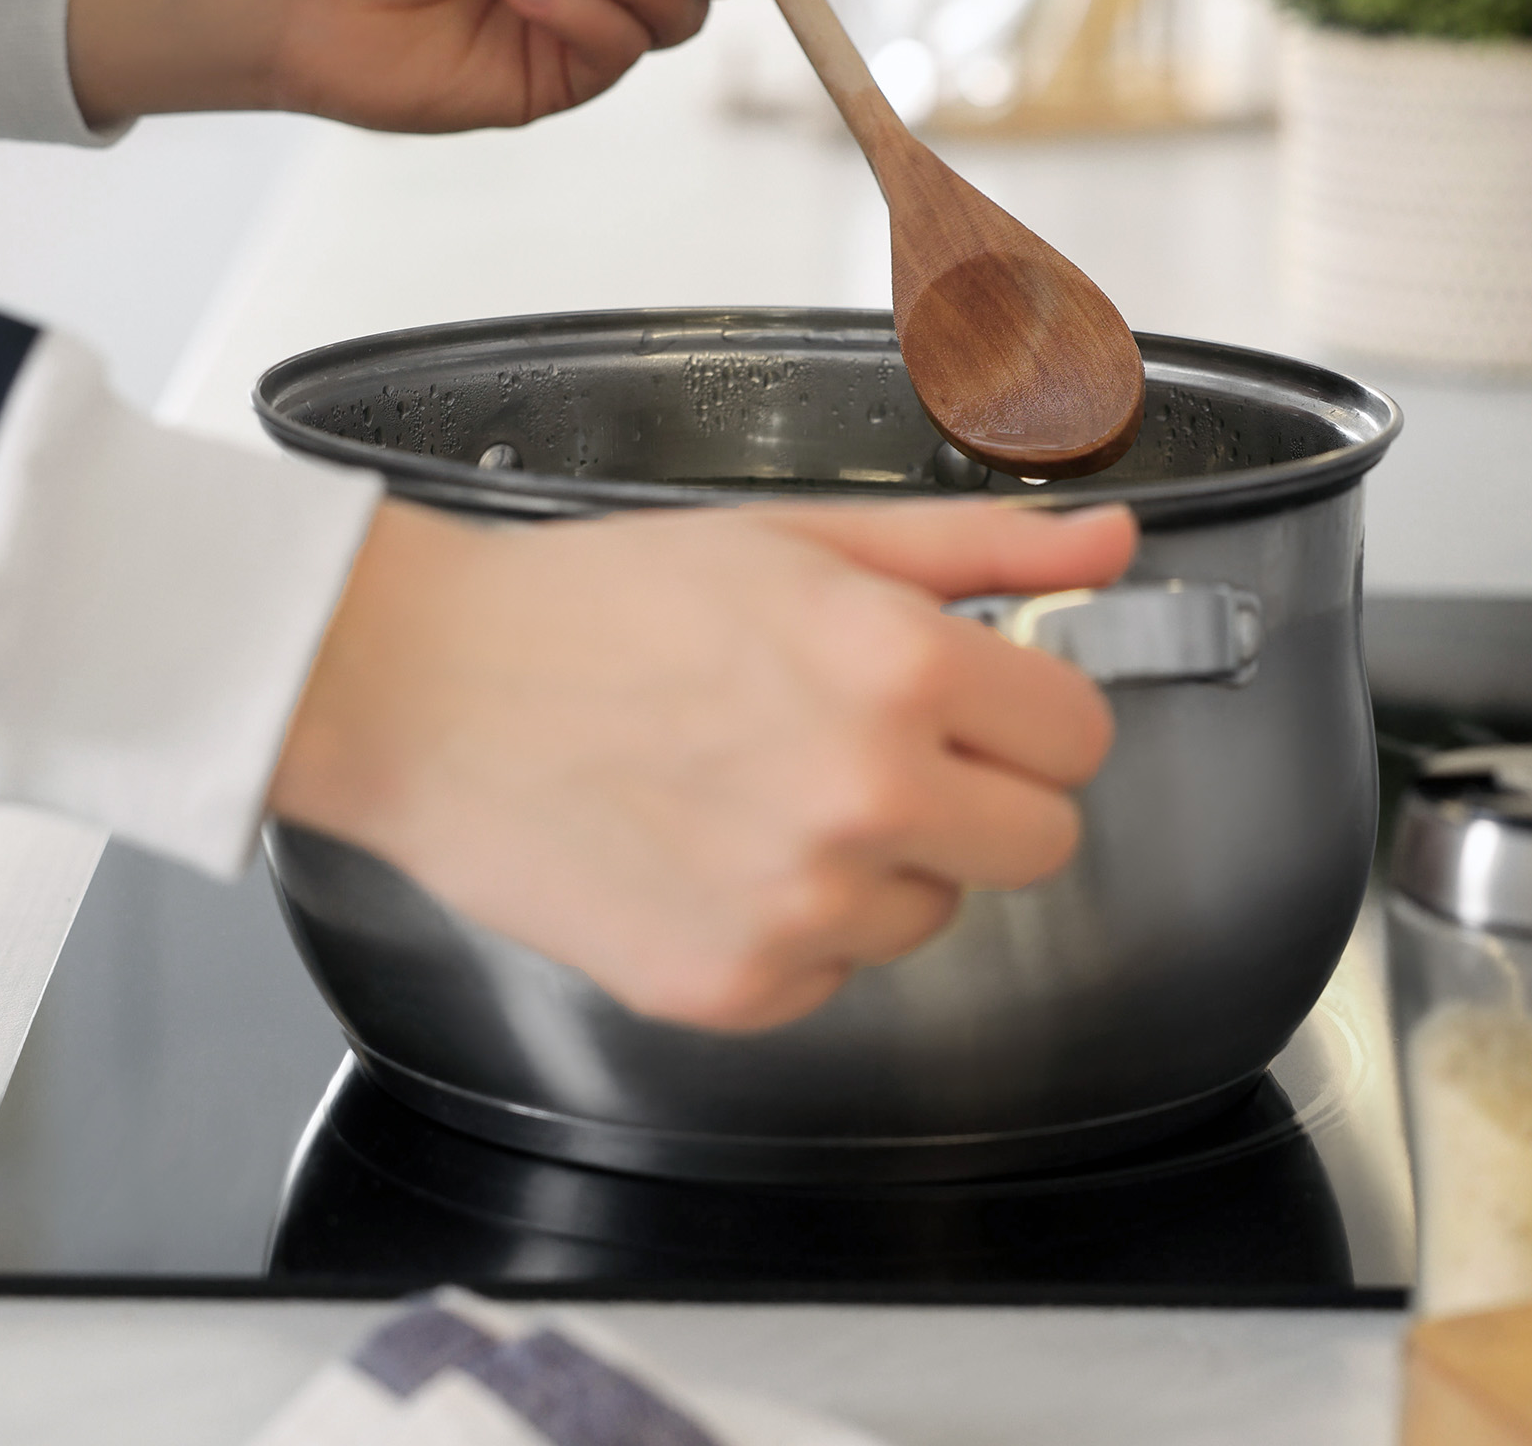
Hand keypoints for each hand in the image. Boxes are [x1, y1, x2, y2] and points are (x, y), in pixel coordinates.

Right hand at [268, 500, 1135, 1030]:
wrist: (423, 691)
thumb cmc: (591, 605)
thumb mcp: (800, 541)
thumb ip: (977, 549)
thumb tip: (1108, 543)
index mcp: (897, 667)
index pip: (1079, 735)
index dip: (1027, 710)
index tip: (975, 699)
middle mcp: (865, 798)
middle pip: (1040, 843)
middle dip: (979, 793)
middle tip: (876, 746)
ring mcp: (801, 909)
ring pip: (931, 915)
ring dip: (879, 865)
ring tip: (762, 790)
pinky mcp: (734, 989)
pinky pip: (830, 978)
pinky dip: (790, 931)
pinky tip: (711, 851)